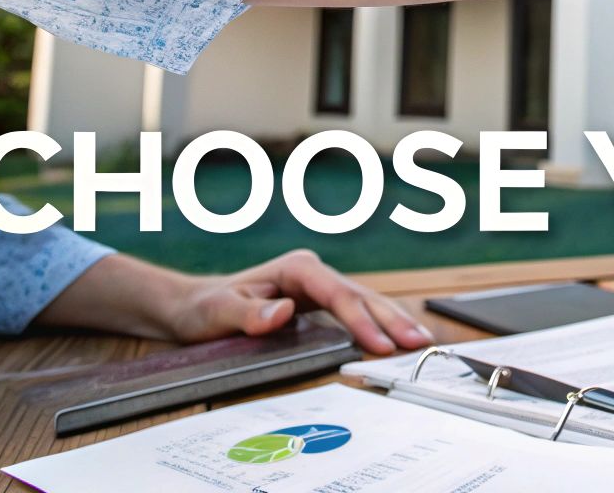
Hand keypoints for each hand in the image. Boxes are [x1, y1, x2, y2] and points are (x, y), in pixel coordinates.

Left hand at [164, 249, 432, 353]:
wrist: (194, 308)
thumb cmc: (205, 308)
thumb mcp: (219, 312)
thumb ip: (250, 313)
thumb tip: (284, 311)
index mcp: (297, 269)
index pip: (338, 294)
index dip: (361, 320)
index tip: (378, 344)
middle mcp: (314, 273)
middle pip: (362, 295)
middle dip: (391, 320)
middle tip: (416, 343)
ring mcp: (321, 287)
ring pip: (366, 302)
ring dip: (393, 322)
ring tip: (419, 342)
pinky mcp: (322, 304)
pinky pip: (358, 313)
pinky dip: (380, 326)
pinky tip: (398, 339)